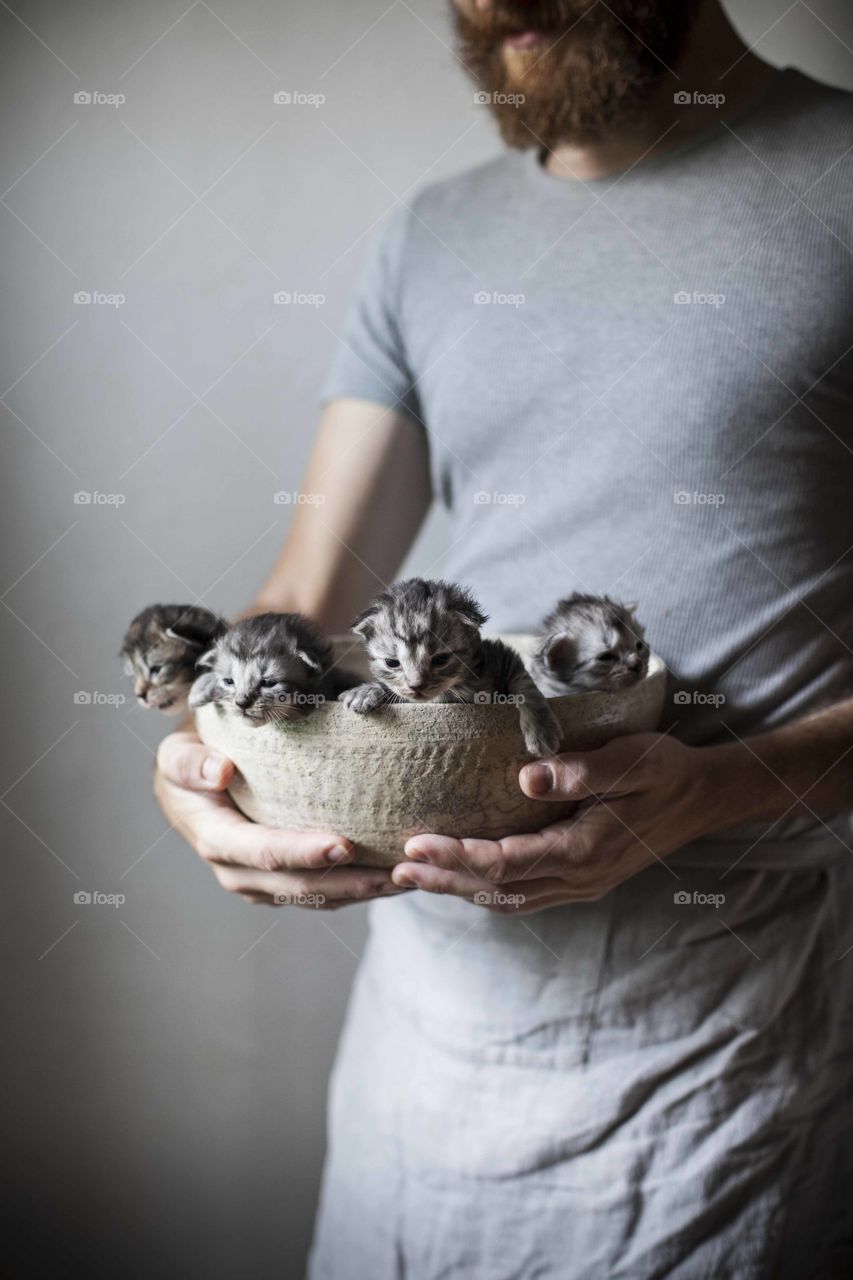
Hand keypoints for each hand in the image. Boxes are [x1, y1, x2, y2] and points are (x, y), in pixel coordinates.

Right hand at [154, 729, 403, 906]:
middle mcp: (238, 872)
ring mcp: (261, 883)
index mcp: (216, 839)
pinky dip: (357, 889)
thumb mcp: (177, 753)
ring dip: (362, 892)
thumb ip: (192, 762)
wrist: (186, 786)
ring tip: (408, 879)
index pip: (264, 851)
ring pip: (316, 897)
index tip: (345, 844)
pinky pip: (322, 894)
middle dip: (350, 882)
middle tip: (396, 872)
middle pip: (299, 885)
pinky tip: (393, 879)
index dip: (304, 853)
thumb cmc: (189, 761)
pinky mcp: (280, 883)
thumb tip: (219, 771)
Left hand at [390, 733, 720, 911]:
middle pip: (497, 888)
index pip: (507, 861)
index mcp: (586, 848)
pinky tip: (462, 876)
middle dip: (443, 878)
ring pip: (507, 898)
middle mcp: (579, 876)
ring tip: (415, 873)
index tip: (416, 842)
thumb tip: (526, 778)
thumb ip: (581, 770)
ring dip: (459, 888)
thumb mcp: (632, 759)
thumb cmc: (665, 770)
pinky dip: (486, 889)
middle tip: (396, 867)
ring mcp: (581, 885)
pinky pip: (523, 895)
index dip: (457, 856)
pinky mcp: (580, 880)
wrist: (703, 798)